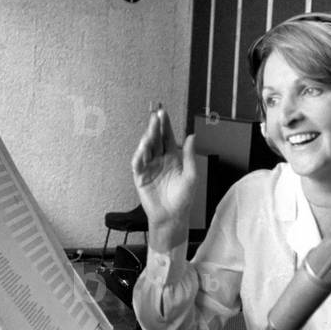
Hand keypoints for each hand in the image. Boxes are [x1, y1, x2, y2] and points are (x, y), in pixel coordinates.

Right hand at [130, 108, 195, 228]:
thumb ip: (189, 156)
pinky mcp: (140, 177)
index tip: (163, 113)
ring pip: (146, 149)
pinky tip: (142, 147)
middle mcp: (160, 160)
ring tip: (150, 131)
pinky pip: (138, 164)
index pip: (167, 137)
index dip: (165, 125)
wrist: (173, 216)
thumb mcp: (191, 175)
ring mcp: (149, 167)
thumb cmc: (184, 198)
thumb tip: (192, 136)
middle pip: (155, 140)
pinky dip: (139, 155)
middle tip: (155, 116)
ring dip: (147, 139)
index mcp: (173, 157)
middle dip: (154, 128)